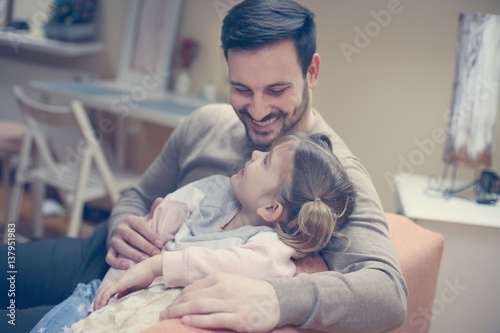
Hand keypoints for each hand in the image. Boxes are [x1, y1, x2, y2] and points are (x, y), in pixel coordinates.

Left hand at [94, 255, 162, 310]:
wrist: (151, 267)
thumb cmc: (146, 275)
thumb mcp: (135, 287)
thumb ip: (126, 291)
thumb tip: (118, 297)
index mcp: (120, 282)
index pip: (106, 291)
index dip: (102, 299)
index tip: (101, 308)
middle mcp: (116, 281)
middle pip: (101, 291)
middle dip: (97, 302)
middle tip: (96, 312)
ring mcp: (117, 281)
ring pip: (102, 292)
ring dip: (97, 302)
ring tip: (96, 311)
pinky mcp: (119, 283)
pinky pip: (107, 293)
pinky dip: (102, 300)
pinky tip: (101, 307)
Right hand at [106, 198, 163, 269]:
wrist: (125, 234)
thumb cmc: (140, 229)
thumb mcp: (147, 220)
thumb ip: (153, 211)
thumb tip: (161, 199)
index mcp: (130, 219)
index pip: (141, 226)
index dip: (151, 234)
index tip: (160, 243)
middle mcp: (120, 228)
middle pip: (132, 237)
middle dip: (145, 246)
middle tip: (156, 254)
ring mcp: (114, 239)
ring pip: (121, 247)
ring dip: (133, 254)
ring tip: (144, 261)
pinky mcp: (110, 250)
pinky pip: (110, 257)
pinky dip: (117, 262)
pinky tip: (127, 266)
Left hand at [162, 273, 279, 332]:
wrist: (276, 299)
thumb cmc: (252, 292)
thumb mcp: (231, 282)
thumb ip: (213, 287)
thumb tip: (192, 296)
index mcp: (220, 278)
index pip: (192, 289)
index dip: (177, 299)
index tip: (169, 307)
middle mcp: (223, 289)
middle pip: (191, 298)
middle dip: (174, 307)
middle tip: (162, 315)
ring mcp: (230, 303)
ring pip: (198, 307)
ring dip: (179, 313)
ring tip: (168, 319)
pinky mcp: (237, 318)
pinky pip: (213, 319)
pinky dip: (197, 320)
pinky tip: (186, 321)